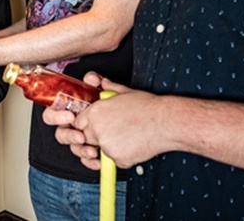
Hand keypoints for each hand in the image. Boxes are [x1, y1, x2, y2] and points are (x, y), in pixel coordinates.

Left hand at [46, 73, 167, 169]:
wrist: (165, 122)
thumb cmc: (148, 107)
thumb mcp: (124, 92)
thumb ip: (109, 88)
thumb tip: (103, 83)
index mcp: (95, 112)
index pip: (78, 122)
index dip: (87, 124)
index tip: (96, 125)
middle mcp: (97, 129)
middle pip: (86, 138)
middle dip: (96, 136)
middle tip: (114, 131)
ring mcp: (106, 146)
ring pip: (101, 150)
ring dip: (110, 146)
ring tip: (128, 135)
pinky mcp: (117, 159)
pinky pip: (114, 160)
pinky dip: (122, 155)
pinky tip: (134, 144)